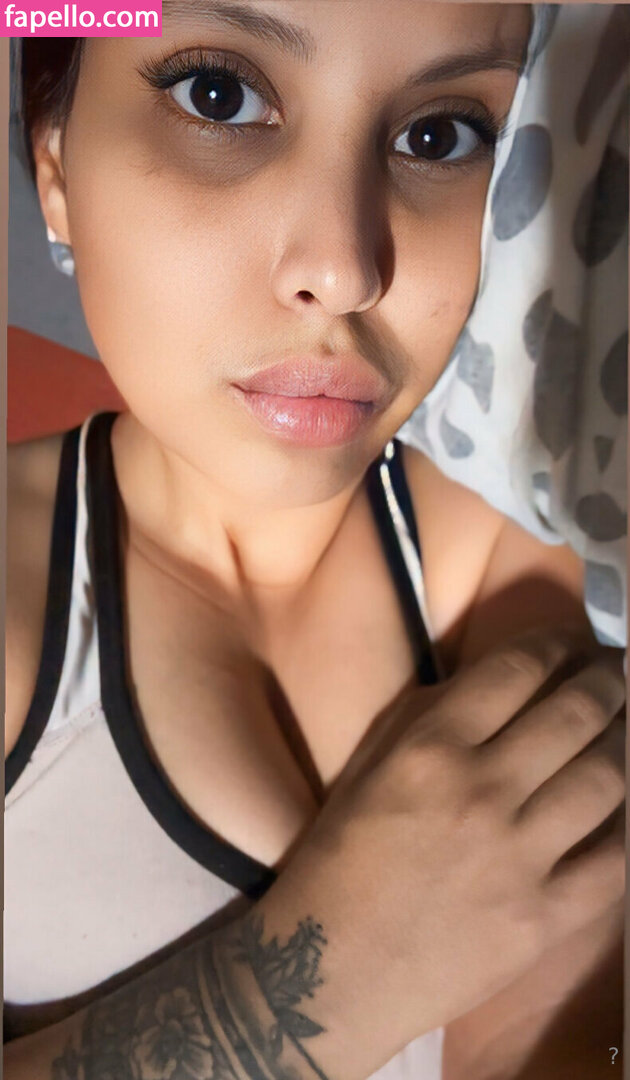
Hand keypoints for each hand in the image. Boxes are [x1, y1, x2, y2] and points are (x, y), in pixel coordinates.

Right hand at [252, 627, 624, 1076]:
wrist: (332, 971)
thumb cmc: (340, 859)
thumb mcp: (369, 766)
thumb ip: (428, 717)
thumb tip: (500, 682)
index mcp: (430, 748)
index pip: (517, 670)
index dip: (559, 645)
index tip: (575, 644)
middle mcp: (480, 791)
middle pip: (575, 713)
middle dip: (608, 682)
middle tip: (617, 676)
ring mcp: (518, 858)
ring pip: (607, 778)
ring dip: (627, 741)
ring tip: (627, 730)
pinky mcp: (543, 920)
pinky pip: (614, 860)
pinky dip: (628, 825)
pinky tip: (625, 806)